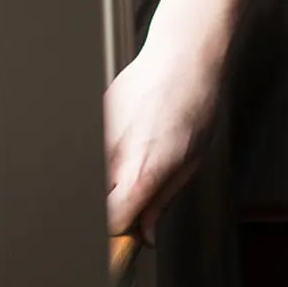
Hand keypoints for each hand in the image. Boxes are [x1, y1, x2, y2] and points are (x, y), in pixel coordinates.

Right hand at [104, 38, 223, 245]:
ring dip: (107, 177)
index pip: (112, 223)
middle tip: (132, 196)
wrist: (184, 53)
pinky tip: (130, 132)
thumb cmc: (196, 100)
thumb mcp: (193, 156)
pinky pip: (92, 146)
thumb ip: (163, 199)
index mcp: (144, 171)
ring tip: (135, 155)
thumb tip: (147, 233)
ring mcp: (101, 134)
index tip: (129, 229)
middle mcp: (116, 156)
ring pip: (91, 176)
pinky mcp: (94, 116)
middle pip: (95, 203)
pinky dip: (105, 150)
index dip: (121, 230)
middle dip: (111, 206)